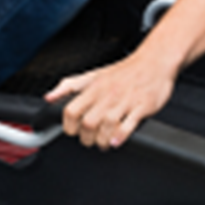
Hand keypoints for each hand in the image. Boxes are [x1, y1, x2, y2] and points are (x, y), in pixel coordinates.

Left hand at [45, 51, 176, 148]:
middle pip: (88, 122)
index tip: (73, 130)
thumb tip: (49, 97)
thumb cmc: (124, 71)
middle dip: (86, 138)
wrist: (154, 61)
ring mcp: (125, 101)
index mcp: (94, 87)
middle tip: (90, 140)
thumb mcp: (93, 74)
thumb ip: (69, 85)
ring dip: (102, 140)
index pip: (71, 110)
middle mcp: (108, 94)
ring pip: (107, 125)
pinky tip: (116, 141)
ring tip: (104, 143)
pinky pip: (129, 124)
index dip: (68, 125)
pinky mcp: (142, 106)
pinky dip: (120, 136)